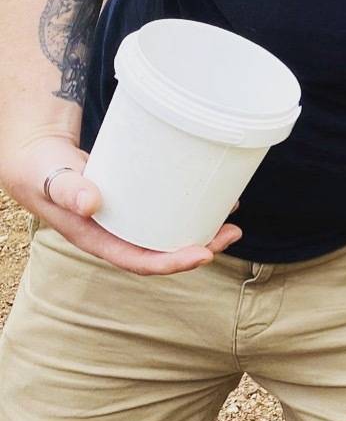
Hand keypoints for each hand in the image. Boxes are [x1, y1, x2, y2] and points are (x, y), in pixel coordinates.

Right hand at [4, 136, 241, 274]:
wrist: (37, 158)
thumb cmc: (41, 169)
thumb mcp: (50, 177)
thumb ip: (68, 189)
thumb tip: (91, 204)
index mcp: (97, 239)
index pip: (140, 261)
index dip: (173, 263)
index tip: (204, 255)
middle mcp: (116, 235)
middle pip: (163, 252)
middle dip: (200, 248)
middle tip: (232, 233)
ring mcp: (127, 221)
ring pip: (169, 234)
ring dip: (202, 231)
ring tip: (232, 220)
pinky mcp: (135, 203)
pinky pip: (166, 214)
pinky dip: (190, 209)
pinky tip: (213, 199)